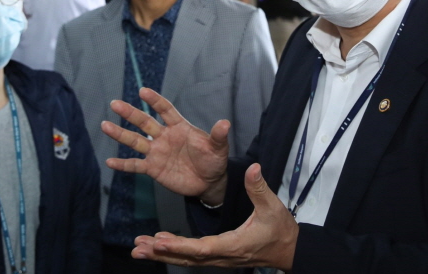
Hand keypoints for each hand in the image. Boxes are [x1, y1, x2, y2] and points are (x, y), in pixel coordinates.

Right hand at [102, 87, 229, 203]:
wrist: (208, 182)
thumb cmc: (213, 160)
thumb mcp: (218, 148)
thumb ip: (218, 136)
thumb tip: (225, 123)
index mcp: (179, 127)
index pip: (165, 110)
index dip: (155, 100)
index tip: (143, 91)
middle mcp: (164, 137)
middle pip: (145, 122)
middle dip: (130, 113)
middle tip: (115, 103)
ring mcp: (157, 152)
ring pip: (135, 141)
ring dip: (120, 134)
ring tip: (105, 125)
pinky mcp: (153, 168)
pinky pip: (135, 165)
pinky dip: (123, 164)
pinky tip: (110, 161)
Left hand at [131, 163, 297, 270]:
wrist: (288, 249)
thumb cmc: (280, 229)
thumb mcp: (272, 206)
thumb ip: (258, 188)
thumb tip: (253, 168)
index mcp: (233, 244)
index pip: (203, 248)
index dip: (180, 246)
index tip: (160, 242)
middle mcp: (222, 256)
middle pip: (188, 257)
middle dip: (162, 252)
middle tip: (138, 247)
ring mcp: (219, 258)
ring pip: (187, 258)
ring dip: (163, 253)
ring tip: (139, 248)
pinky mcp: (218, 256)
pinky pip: (192, 256)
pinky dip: (174, 251)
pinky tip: (159, 246)